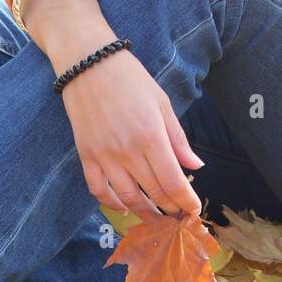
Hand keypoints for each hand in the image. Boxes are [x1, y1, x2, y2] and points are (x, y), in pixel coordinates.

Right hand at [59, 47, 205, 218]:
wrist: (88, 63)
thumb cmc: (130, 79)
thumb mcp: (161, 103)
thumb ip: (178, 138)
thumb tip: (195, 166)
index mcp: (151, 136)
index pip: (173, 182)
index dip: (186, 201)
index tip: (194, 211)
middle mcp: (128, 151)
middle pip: (154, 192)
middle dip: (171, 208)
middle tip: (180, 216)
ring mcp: (104, 156)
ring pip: (127, 198)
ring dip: (145, 213)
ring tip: (158, 218)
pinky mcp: (86, 155)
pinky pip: (98, 190)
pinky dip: (112, 204)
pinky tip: (124, 207)